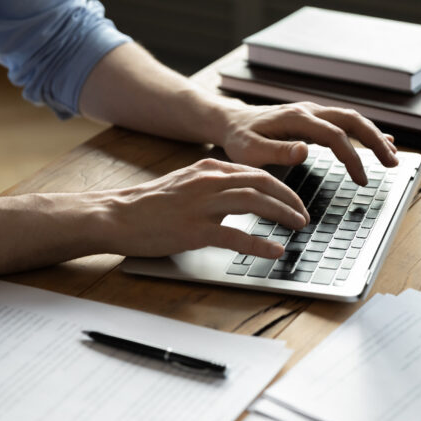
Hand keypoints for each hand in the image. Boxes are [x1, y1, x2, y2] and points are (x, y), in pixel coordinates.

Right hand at [97, 158, 309, 257]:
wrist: (116, 215)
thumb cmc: (148, 205)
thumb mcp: (185, 184)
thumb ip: (213, 186)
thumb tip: (241, 195)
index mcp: (208, 170)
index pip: (256, 173)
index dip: (281, 187)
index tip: (294, 200)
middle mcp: (209, 182)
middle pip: (263, 184)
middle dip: (290, 199)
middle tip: (303, 215)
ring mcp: (202, 205)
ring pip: (255, 203)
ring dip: (282, 214)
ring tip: (298, 227)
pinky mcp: (194, 229)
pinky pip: (235, 236)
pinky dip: (259, 243)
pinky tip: (275, 251)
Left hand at [220, 102, 397, 184]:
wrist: (231, 122)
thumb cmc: (239, 139)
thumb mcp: (250, 151)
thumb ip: (277, 151)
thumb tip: (304, 150)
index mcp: (296, 118)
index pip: (334, 136)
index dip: (352, 157)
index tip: (362, 179)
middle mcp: (308, 110)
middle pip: (352, 120)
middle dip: (375, 141)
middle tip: (393, 163)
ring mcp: (313, 112)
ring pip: (352, 119)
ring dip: (374, 136)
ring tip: (392, 157)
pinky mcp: (313, 118)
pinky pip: (344, 122)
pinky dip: (364, 132)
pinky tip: (381, 141)